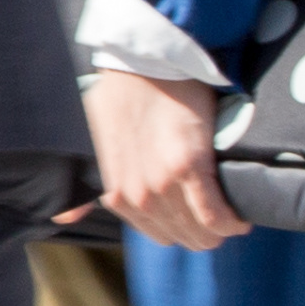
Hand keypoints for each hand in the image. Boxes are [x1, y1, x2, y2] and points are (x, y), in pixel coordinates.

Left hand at [84, 66, 243, 252]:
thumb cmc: (121, 100)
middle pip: (185, 238)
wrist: (143, 67)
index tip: (199, 221)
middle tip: (221, 217)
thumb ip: (86, 187)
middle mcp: (137, 196)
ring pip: (204, 232)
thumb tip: (64, 219)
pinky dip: (232, 221)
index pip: (161, 235)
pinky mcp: (190, 168)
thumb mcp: (93, 149)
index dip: (184, 231)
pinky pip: (216, 214)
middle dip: (205, 233)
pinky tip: (241, 217)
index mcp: (116, 195)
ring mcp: (163, 184)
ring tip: (233, 216)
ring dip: (222, 230)